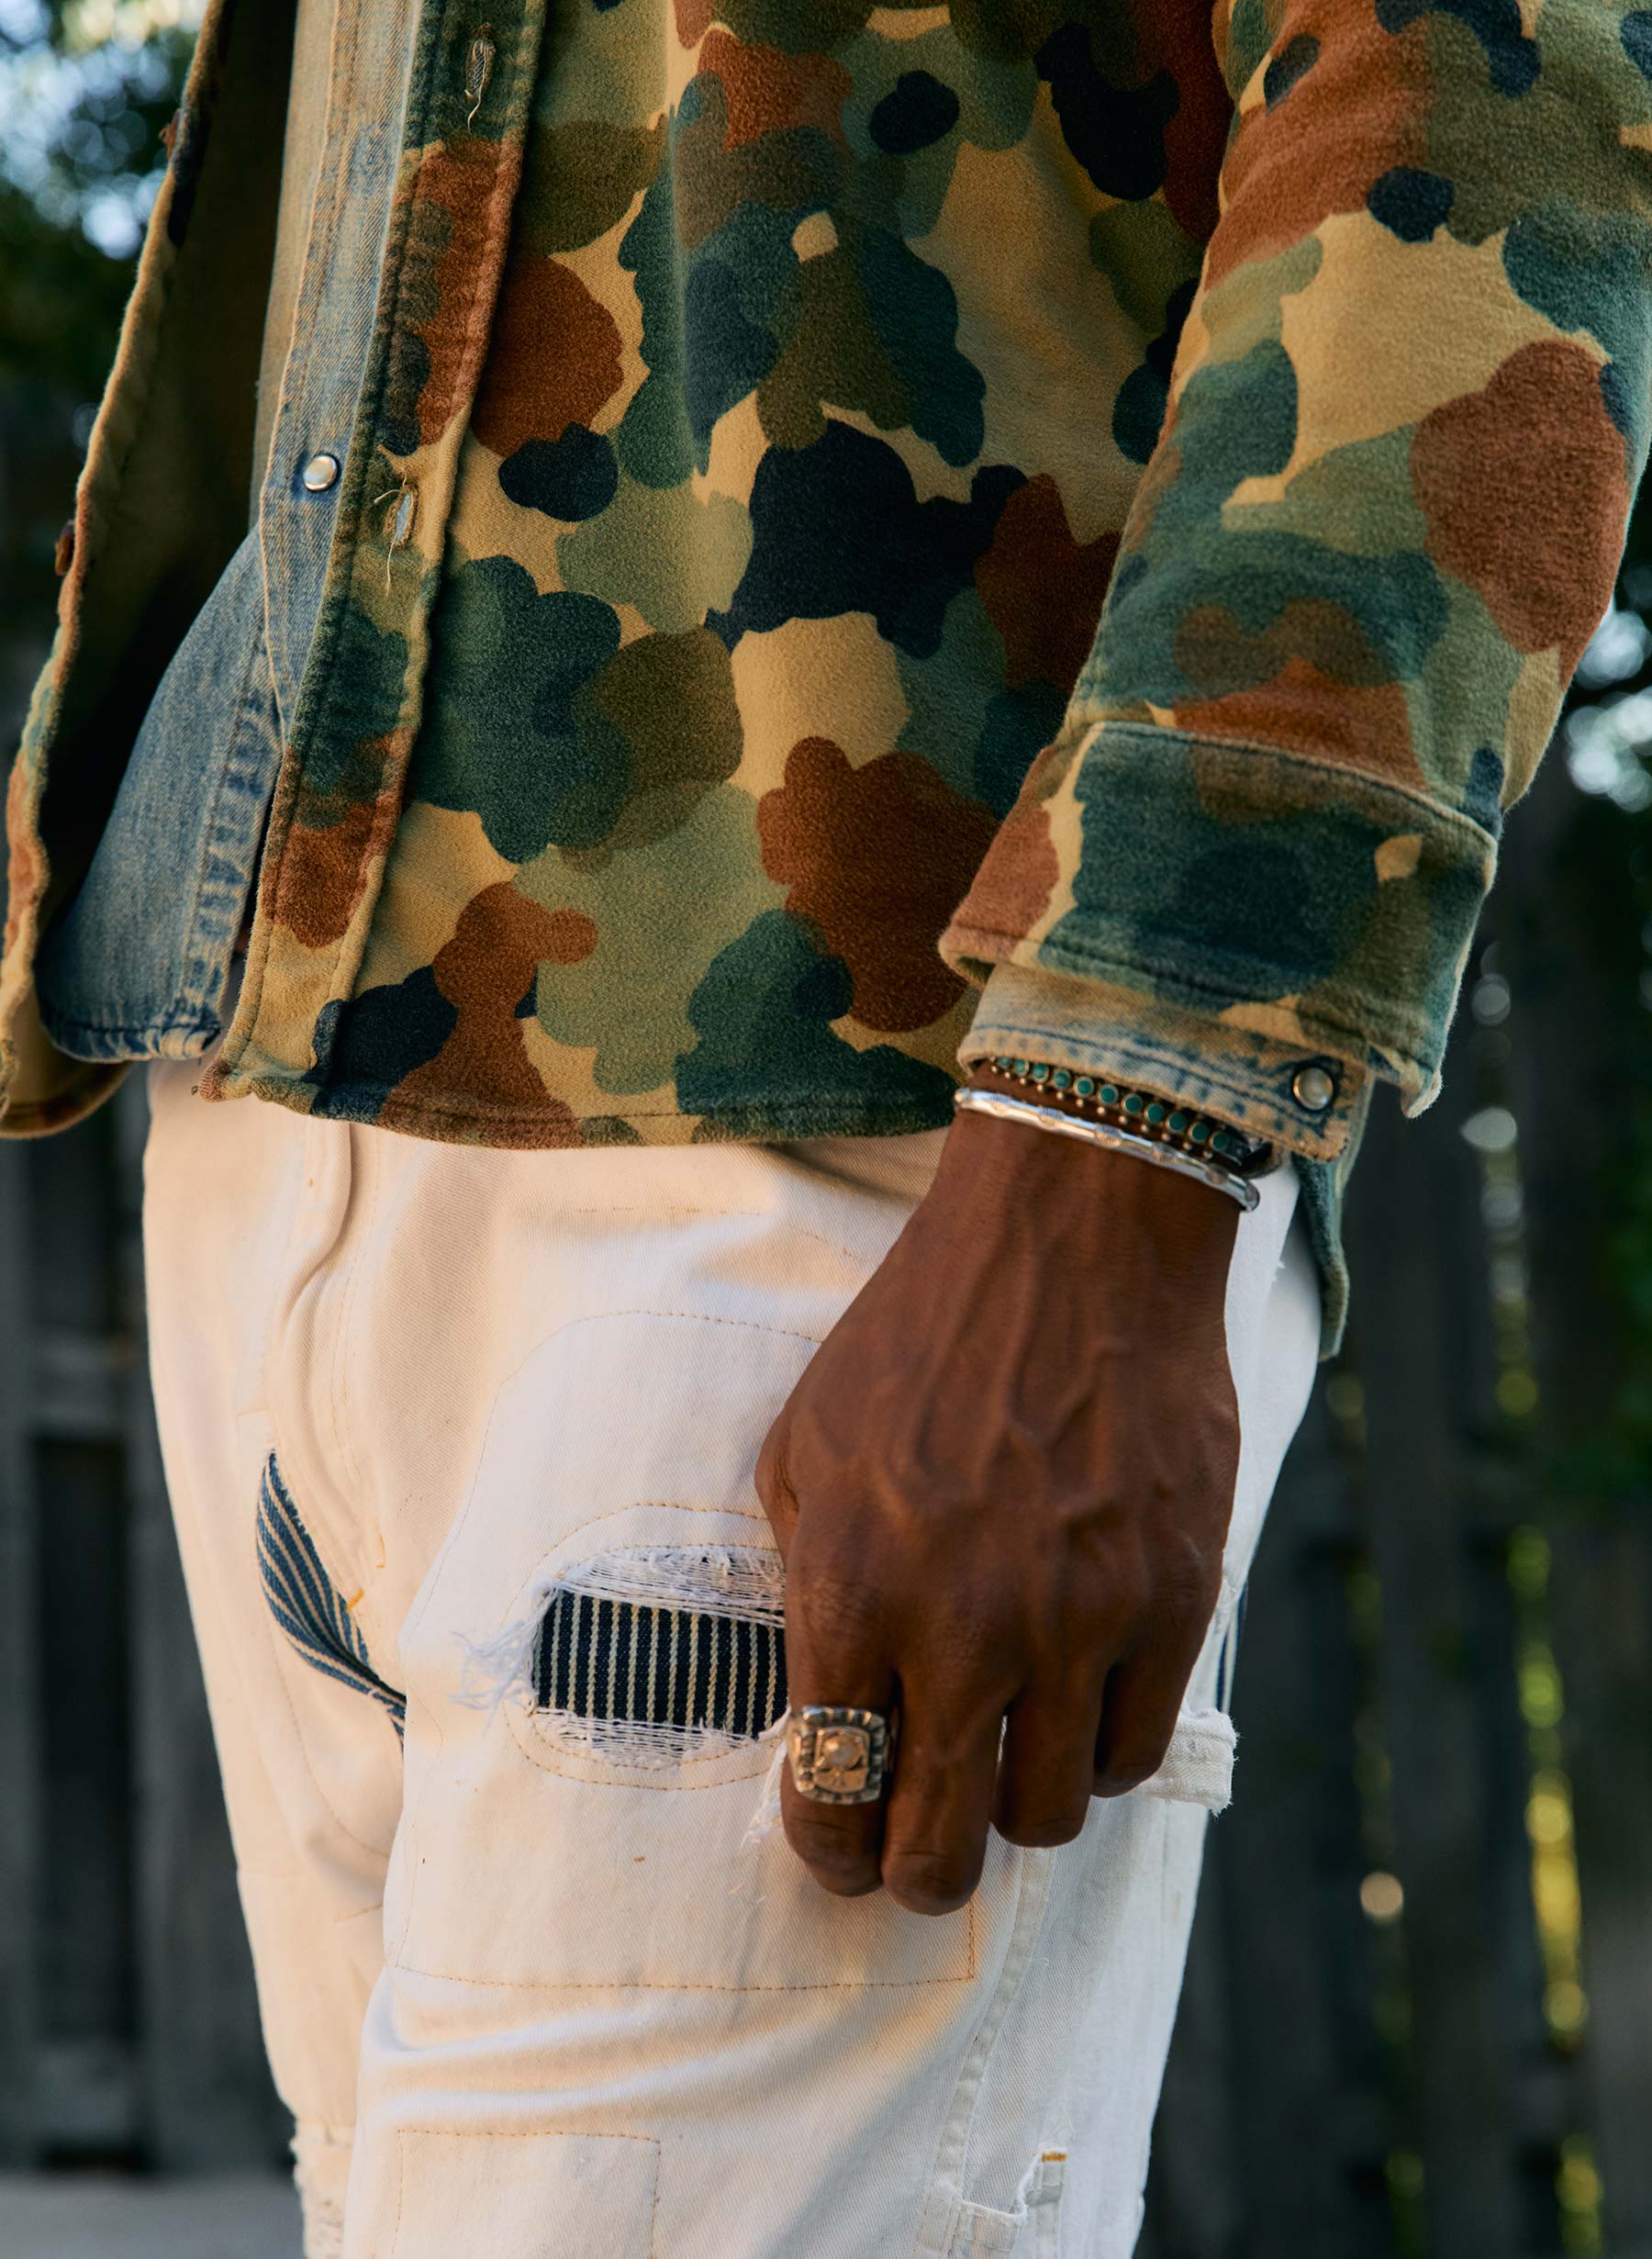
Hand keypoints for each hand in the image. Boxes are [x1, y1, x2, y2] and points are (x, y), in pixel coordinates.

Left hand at [754, 1074, 1241, 1914]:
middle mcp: (967, 1626)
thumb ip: (805, 1581)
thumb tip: (819, 1700)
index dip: (829, 1852)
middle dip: (917, 1875)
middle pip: (943, 1842)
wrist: (1075, 1241)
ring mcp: (1082, 1620)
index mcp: (855, 1586)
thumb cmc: (920, 1337)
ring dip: (1015, 1806)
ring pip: (1051, 1813)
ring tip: (1003, 1754)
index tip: (839, 1855)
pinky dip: (1099, 1751)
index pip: (831, 1789)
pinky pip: (1136, 1749)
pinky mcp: (1174, 1601)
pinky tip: (1075, 1702)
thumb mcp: (807, 1444)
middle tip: (916, 1858)